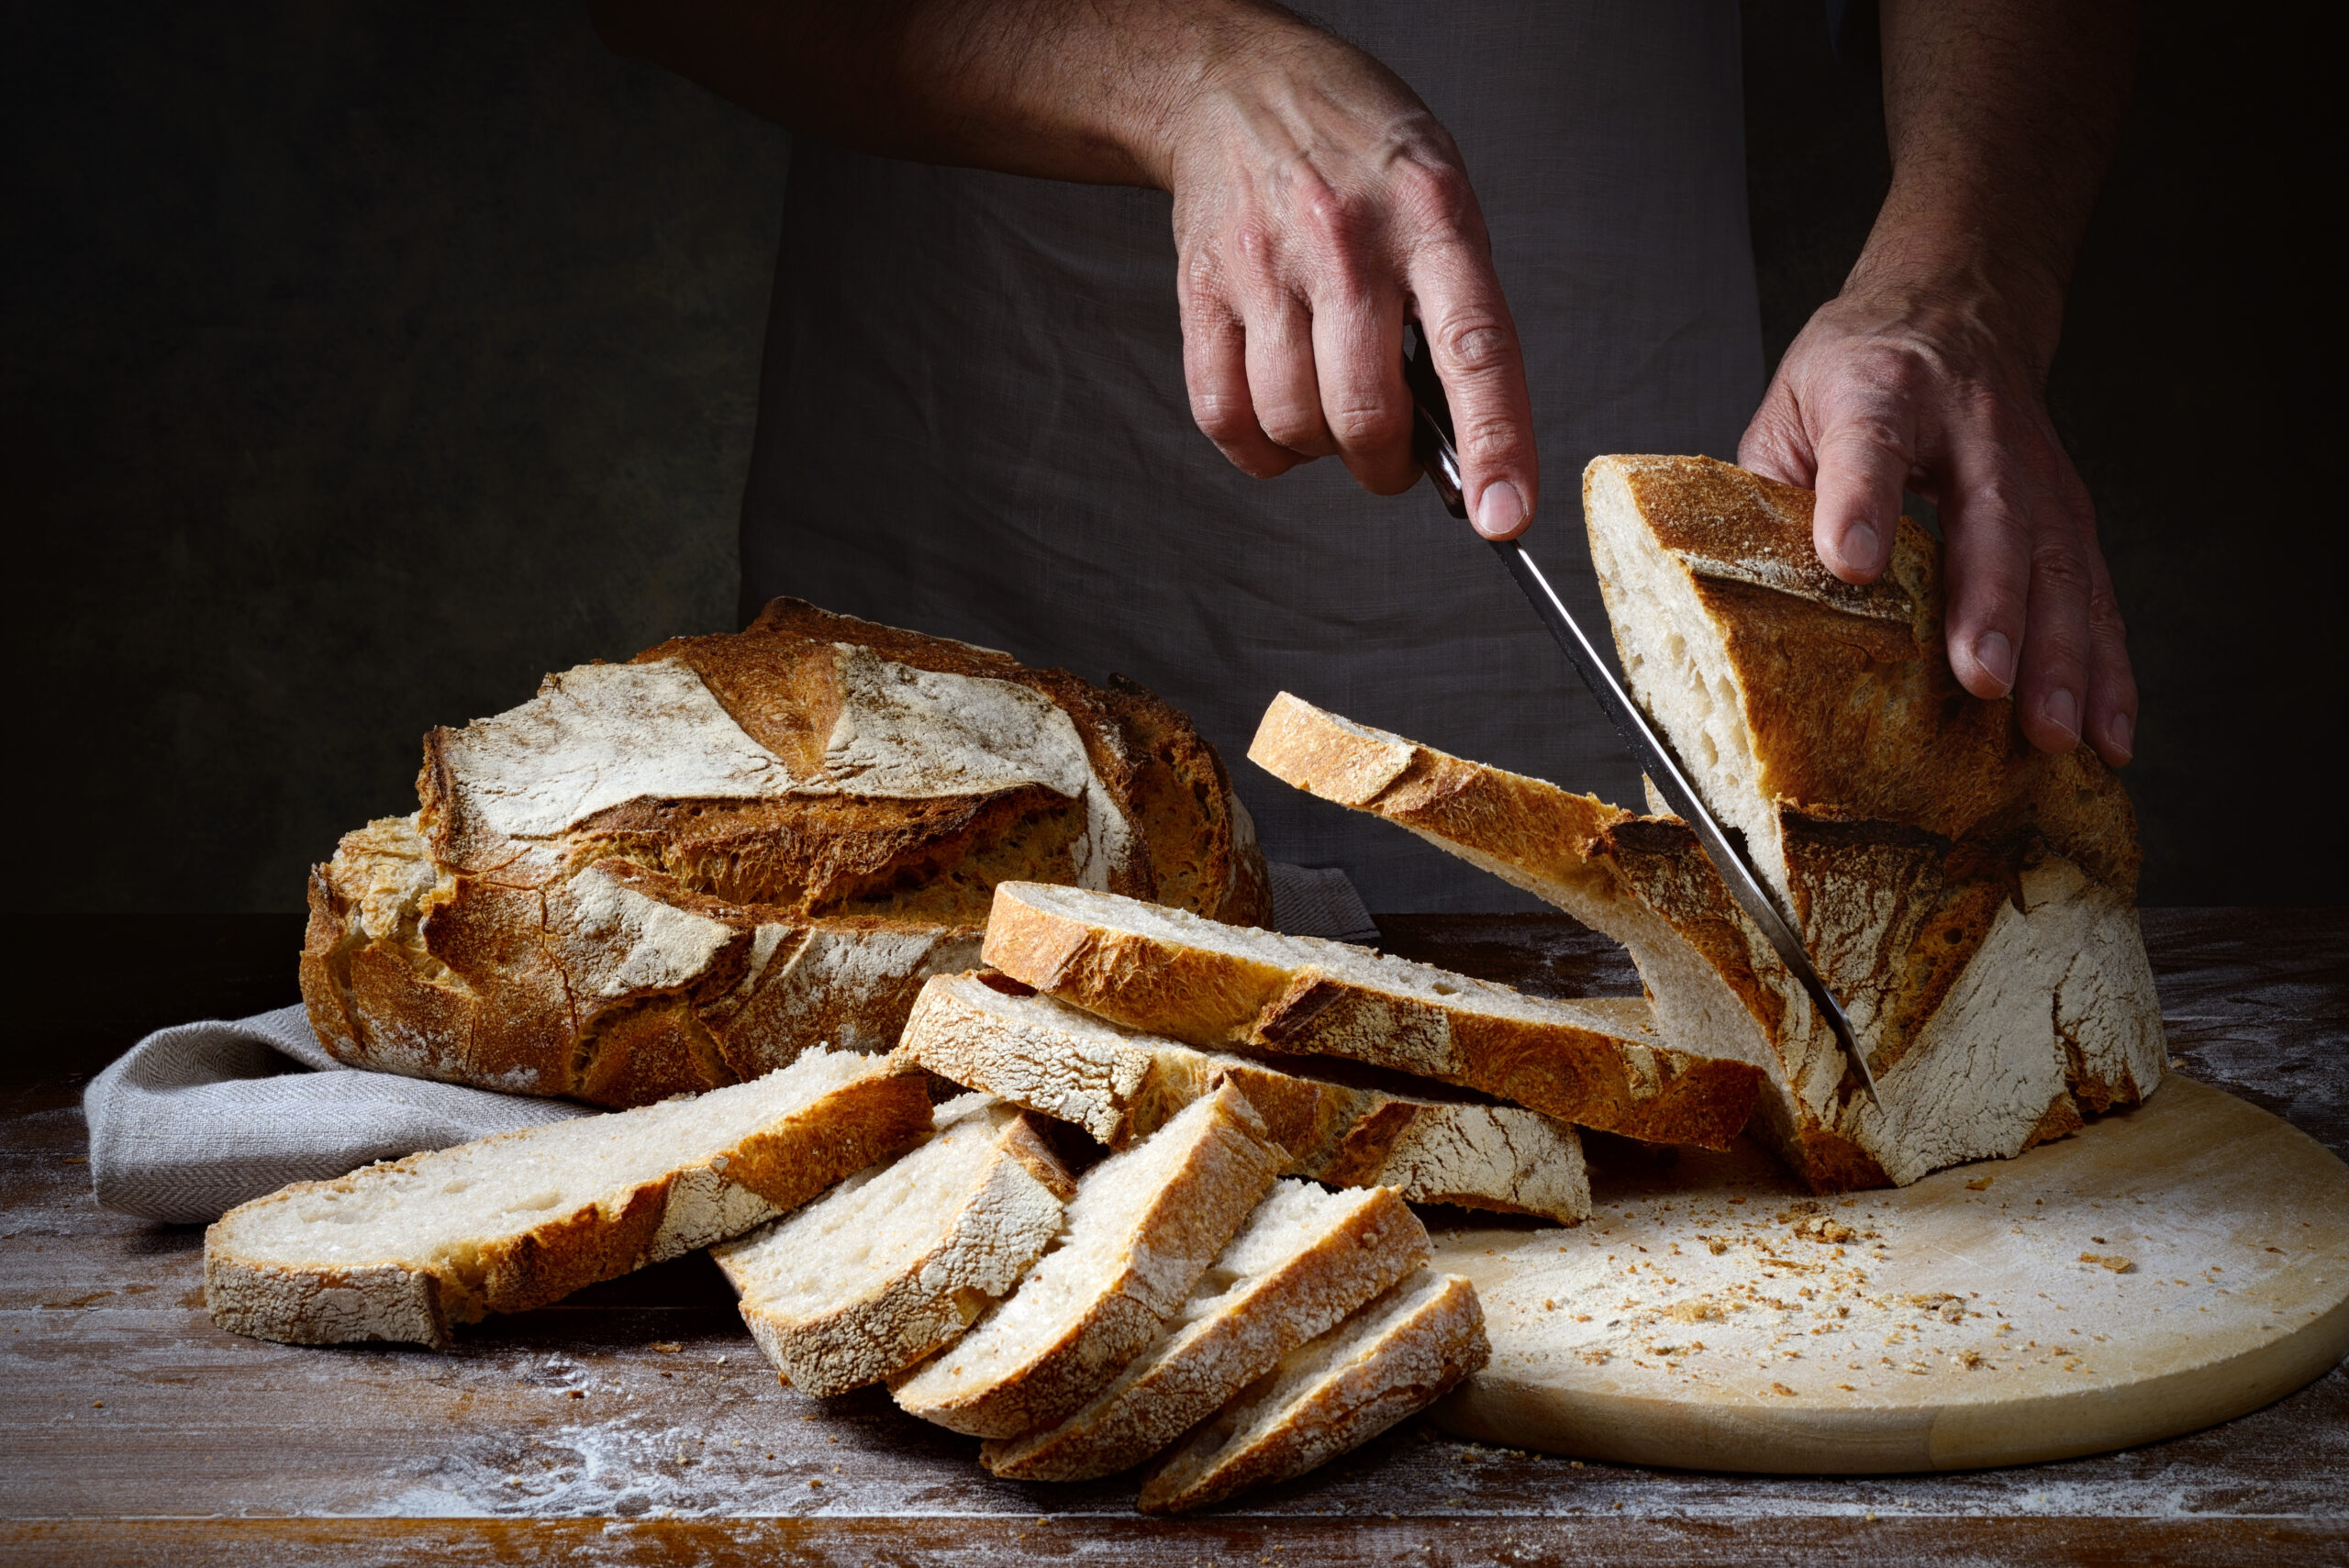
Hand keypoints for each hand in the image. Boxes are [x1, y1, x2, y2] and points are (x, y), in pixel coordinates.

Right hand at [1159, 29, 1535, 537]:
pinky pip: (1223, 414)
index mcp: (1431, 218)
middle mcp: (1346, 242)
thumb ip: (1456, 310)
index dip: (1496, 443)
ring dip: (1320, 450)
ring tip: (1332, 413)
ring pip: (1293, 423)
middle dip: (1386, 467)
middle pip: (1363, 413)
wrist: (1241, 84)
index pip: (1474, 350)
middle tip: (1395, 460)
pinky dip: (1257, 448)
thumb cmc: (1360, 156)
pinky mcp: (1202, 288)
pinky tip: (1278, 420)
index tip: (1507, 517)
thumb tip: (1460, 444)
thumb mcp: (1440, 200)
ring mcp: (1266, 265)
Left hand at [1739, 279, 2136, 764]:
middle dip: (1993, 604)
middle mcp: (1972, 429)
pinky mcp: (2071, 510)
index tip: (1850, 562)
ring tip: (2054, 731)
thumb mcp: (1791, 409)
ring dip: (2062, 653)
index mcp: (1879, 393)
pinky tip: (2106, 730)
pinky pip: (2095, 592)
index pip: (1870, 446)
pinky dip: (2106, 666)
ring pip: (2059, 563)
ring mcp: (2034, 469)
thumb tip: (1744, 599)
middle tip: (1984, 680)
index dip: (1861, 502)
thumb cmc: (1857, 369)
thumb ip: (1772, 494)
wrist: (1953, 305)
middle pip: (1992, 516)